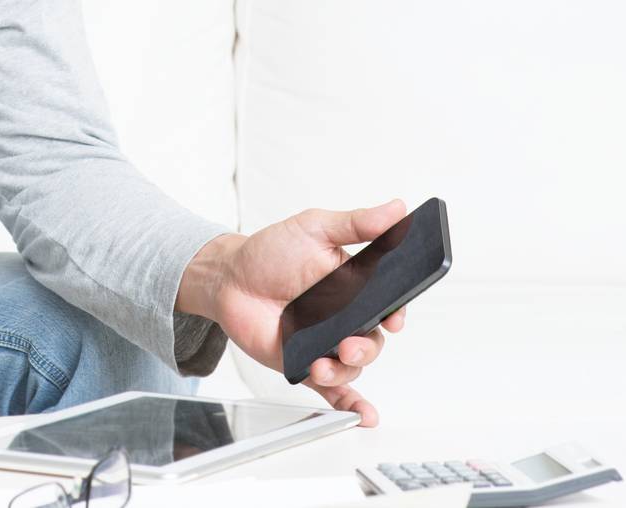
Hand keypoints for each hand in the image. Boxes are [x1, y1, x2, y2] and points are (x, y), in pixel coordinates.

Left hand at [178, 199, 409, 425]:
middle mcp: (345, 316)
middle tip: (350, 343)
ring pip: (352, 366)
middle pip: (373, 340)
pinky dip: (349, 405)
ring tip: (326, 363)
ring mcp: (325, 342)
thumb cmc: (271, 252)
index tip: (393, 318)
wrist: (229, 278)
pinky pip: (333, 389)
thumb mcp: (315, 228)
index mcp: (355, 285)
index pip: (388, 303)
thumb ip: (356, 224)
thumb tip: (396, 209)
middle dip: (367, 347)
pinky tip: (362, 415)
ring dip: (346, 370)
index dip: (396, 314)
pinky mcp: (305, 363)